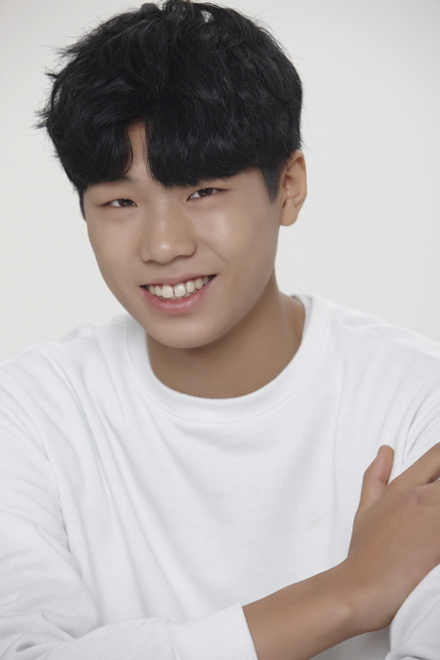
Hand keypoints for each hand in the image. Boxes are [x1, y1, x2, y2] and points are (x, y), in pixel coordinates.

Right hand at [343, 443, 439, 630]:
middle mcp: (421, 497)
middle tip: (438, 504)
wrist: (362, 590)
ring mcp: (435, 520)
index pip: (438, 453)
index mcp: (403, 486)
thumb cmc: (364, 554)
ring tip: (437, 523)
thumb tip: (385, 451)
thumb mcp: (365, 509)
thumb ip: (376, 477)